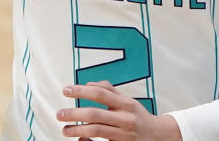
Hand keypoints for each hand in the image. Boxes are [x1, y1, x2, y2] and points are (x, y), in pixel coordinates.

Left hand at [57, 81, 181, 140]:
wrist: (158, 137)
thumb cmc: (139, 117)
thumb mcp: (128, 101)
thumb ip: (110, 91)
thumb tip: (89, 83)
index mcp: (126, 104)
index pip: (100, 94)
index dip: (81, 91)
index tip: (66, 90)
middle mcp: (125, 118)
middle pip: (96, 114)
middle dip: (74, 113)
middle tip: (59, 114)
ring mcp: (124, 134)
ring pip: (97, 130)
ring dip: (77, 129)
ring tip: (64, 129)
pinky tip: (79, 139)